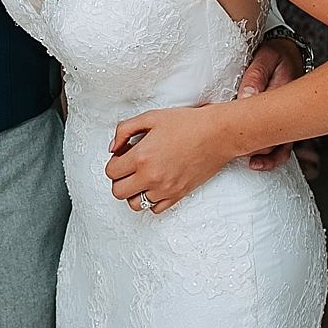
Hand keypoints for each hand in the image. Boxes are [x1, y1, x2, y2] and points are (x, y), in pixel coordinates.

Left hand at [105, 104, 235, 212]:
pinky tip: (155, 186)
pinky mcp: (179, 195)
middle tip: (128, 168)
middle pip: (118, 192)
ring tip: (141, 178)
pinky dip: (151, 200)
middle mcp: (151, 176)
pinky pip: (155, 209)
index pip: (111, 172)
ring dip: (133, 192)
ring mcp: (165, 188)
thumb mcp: (150, 117)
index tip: (122, 157)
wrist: (217, 134)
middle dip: (119, 180)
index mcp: (141, 156)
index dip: (114, 163)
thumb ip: (124, 130)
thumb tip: (113, 147)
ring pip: (135, 204)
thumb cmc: (188, 124)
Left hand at [236, 38, 299, 170]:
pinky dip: (271, 158)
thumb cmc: (278, 55)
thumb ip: (256, 75)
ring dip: (267, 156)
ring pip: (281, 146)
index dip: (249, 127)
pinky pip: (281, 147)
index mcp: (284, 93)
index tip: (230, 129)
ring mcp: (288, 120)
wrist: (291, 54)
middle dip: (255, 145)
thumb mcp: (267, 57)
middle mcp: (288, 111)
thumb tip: (246, 96)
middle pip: (276, 136)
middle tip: (236, 150)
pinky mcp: (284, 125)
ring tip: (252, 163)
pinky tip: (256, 163)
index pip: (269, 117)